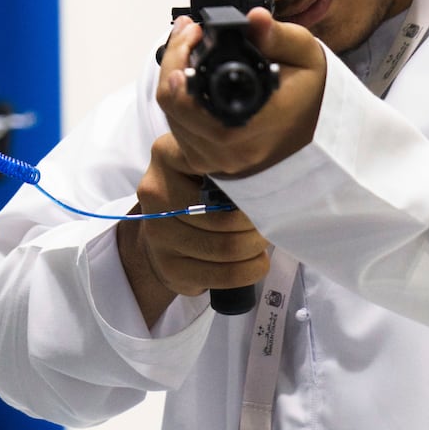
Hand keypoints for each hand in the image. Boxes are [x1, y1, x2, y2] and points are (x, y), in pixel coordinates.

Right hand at [118, 133, 270, 327]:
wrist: (167, 231)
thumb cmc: (202, 192)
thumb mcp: (211, 164)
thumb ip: (231, 162)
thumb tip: (274, 177)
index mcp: (168, 154)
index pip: (219, 169)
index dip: (250, 183)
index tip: (265, 188)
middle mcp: (154, 193)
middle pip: (224, 215)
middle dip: (257, 223)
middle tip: (270, 220)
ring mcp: (156, 233)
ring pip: (226, 247)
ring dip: (256, 246)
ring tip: (262, 239)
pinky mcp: (169, 267)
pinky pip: (224, 275)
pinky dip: (250, 271)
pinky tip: (256, 262)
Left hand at [156, 8, 326, 179]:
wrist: (318, 128)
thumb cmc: (310, 91)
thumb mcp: (304, 54)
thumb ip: (277, 36)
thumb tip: (255, 18)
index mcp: (257, 122)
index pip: (191, 99)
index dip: (180, 61)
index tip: (192, 33)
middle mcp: (235, 149)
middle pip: (173, 106)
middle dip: (172, 63)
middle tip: (187, 35)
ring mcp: (219, 161)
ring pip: (171, 120)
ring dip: (172, 84)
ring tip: (187, 52)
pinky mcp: (210, 164)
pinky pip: (177, 135)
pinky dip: (178, 107)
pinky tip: (189, 86)